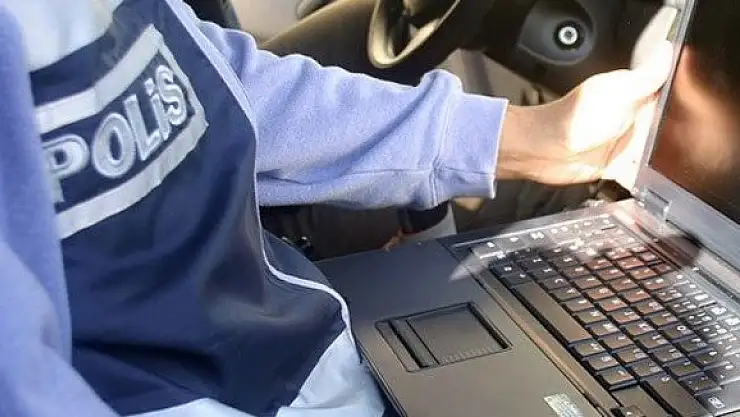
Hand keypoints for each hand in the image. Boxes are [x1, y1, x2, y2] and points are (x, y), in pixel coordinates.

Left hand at [496, 40, 673, 184]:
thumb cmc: (571, 119)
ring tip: (656, 160)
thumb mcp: (615, 92)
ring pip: (656, 152)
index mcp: (634, 96)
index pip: (668, 96)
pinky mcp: (617, 166)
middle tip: (670, 142)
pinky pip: (640, 175)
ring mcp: (625, 144)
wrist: (543, 150)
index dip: (679, 104)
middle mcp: (631, 119)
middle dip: (671, 136)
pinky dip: (645, 178)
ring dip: (659, 158)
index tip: (686, 114)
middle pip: (666, 128)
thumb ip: (645, 77)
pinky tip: (649, 179)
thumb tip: (666, 52)